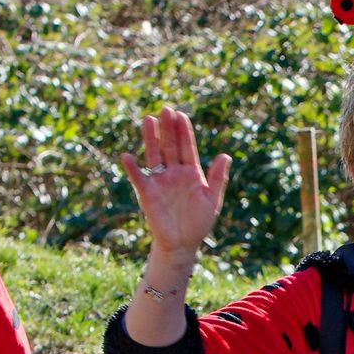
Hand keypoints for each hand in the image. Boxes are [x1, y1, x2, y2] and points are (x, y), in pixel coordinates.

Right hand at [116, 107, 231, 257]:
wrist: (182, 244)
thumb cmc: (198, 223)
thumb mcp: (212, 200)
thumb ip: (217, 178)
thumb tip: (225, 156)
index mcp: (191, 173)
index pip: (187, 147)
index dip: (183, 131)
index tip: (181, 115)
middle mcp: (174, 173)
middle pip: (170, 146)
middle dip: (168, 128)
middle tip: (165, 109)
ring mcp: (160, 181)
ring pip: (154, 155)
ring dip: (151, 138)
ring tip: (148, 119)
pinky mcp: (147, 193)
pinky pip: (138, 178)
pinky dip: (132, 168)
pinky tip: (128, 156)